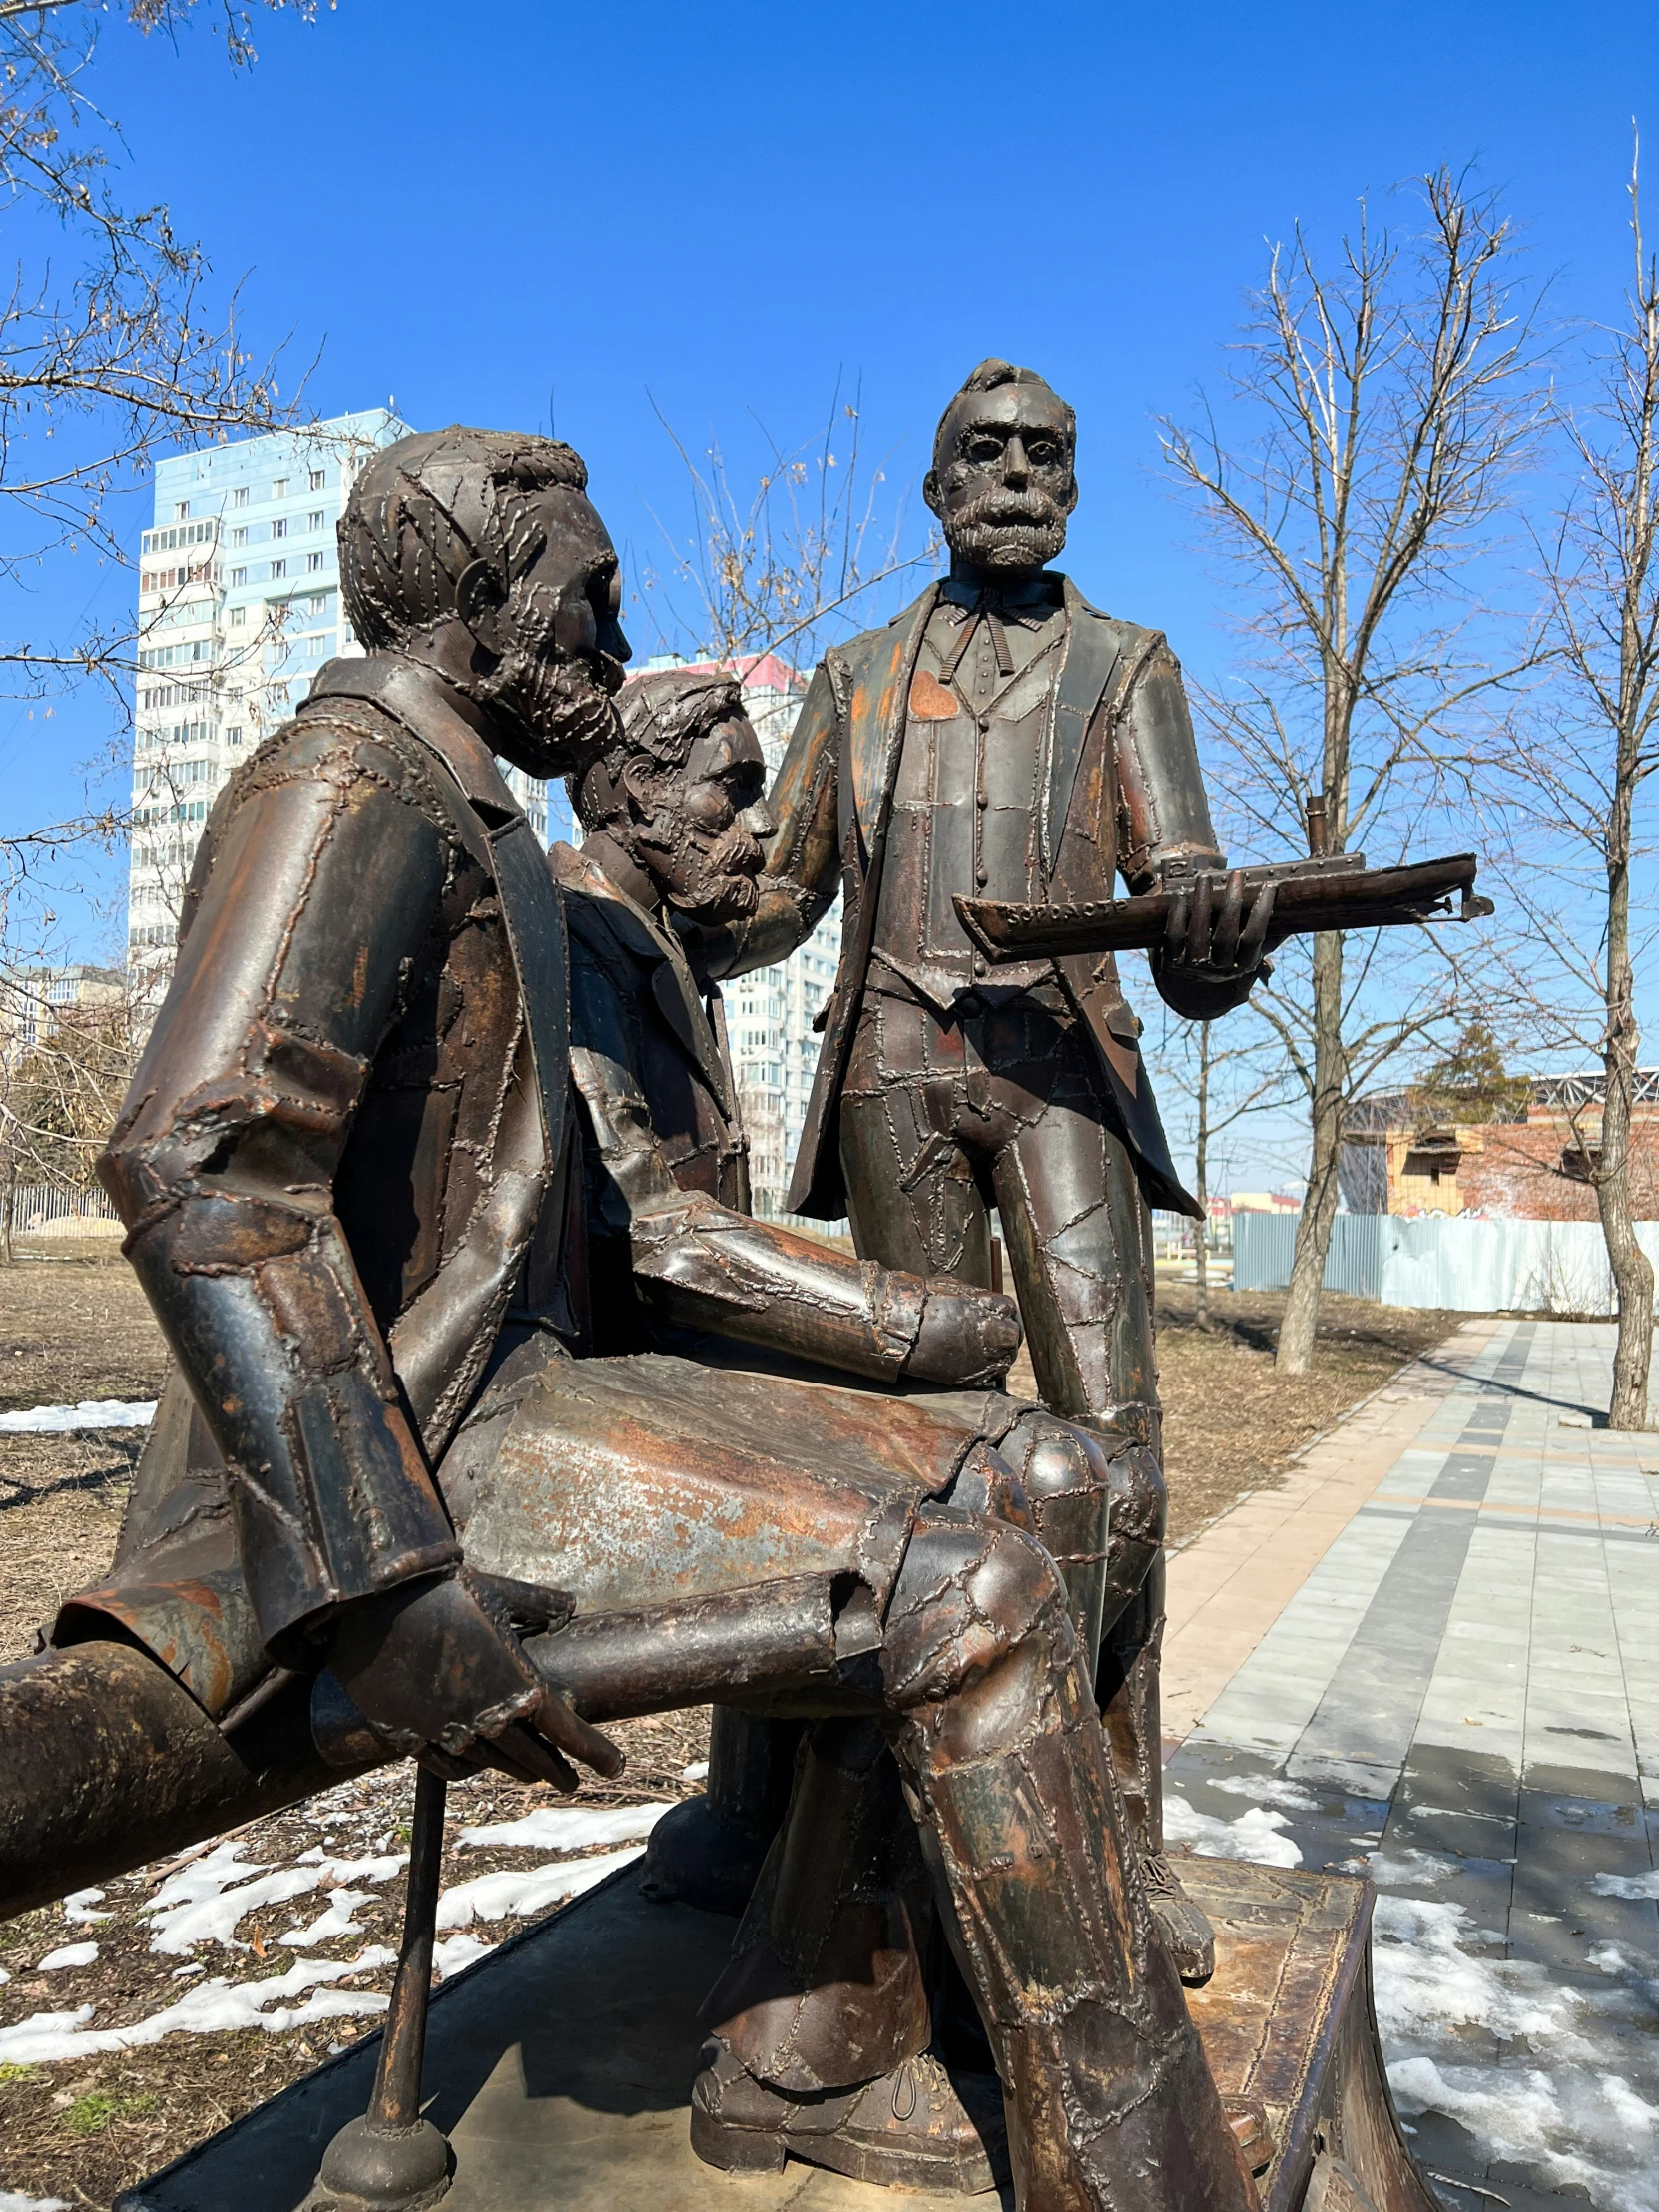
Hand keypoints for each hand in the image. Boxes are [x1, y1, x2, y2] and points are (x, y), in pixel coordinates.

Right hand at [325, 1570, 622, 1790]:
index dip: (594, 1751)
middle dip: (557, 1769)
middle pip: (533, 1756)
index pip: (567, 1730)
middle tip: (575, 1779)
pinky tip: (478, 1765)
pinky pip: (448, 1764)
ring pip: (492, 1763)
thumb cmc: (442, 1592)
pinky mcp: (410, 1735)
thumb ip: (540, 1604)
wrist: (372, 1606)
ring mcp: (446, 1731)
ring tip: (534, 1773)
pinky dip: (470, 1768)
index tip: (615, 1765)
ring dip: (518, 1770)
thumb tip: (570, 1607)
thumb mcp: (500, 1592)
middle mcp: (486, 1718)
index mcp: (517, 1685)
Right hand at [906, 1280, 1023, 1387]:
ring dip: (993, 1356)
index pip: (1010, 1314)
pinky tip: (966, 1362)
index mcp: (1004, 1308)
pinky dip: (981, 1370)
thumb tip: (983, 1303)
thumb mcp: (961, 1289)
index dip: (997, 1317)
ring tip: (973, 1350)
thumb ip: (981, 1299)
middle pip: (1011, 1338)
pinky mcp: (979, 1378)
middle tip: (982, 1337)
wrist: (911, 1330)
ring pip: (1004, 1360)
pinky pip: (988, 1376)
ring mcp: (994, 1359)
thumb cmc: (931, 1303)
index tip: (987, 1320)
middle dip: (999, 1337)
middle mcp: (1006, 1335)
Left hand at [1149, 869, 1275, 1018]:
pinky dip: (1176, 915)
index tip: (1269, 887)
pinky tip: (1180, 895)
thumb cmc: (1229, 964)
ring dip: (1201, 902)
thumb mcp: (1250, 958)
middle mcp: (1219, 970)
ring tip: (1205, 878)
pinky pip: (1172, 936)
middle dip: (1232, 902)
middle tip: (1237, 875)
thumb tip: (1299, 915)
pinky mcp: (1171, 962)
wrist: (1193, 994)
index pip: (1255, 938)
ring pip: (1197, 933)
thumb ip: (1269, 939)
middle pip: (1226, 935)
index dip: (1262, 912)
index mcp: (1242, 967)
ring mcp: (1193, 967)